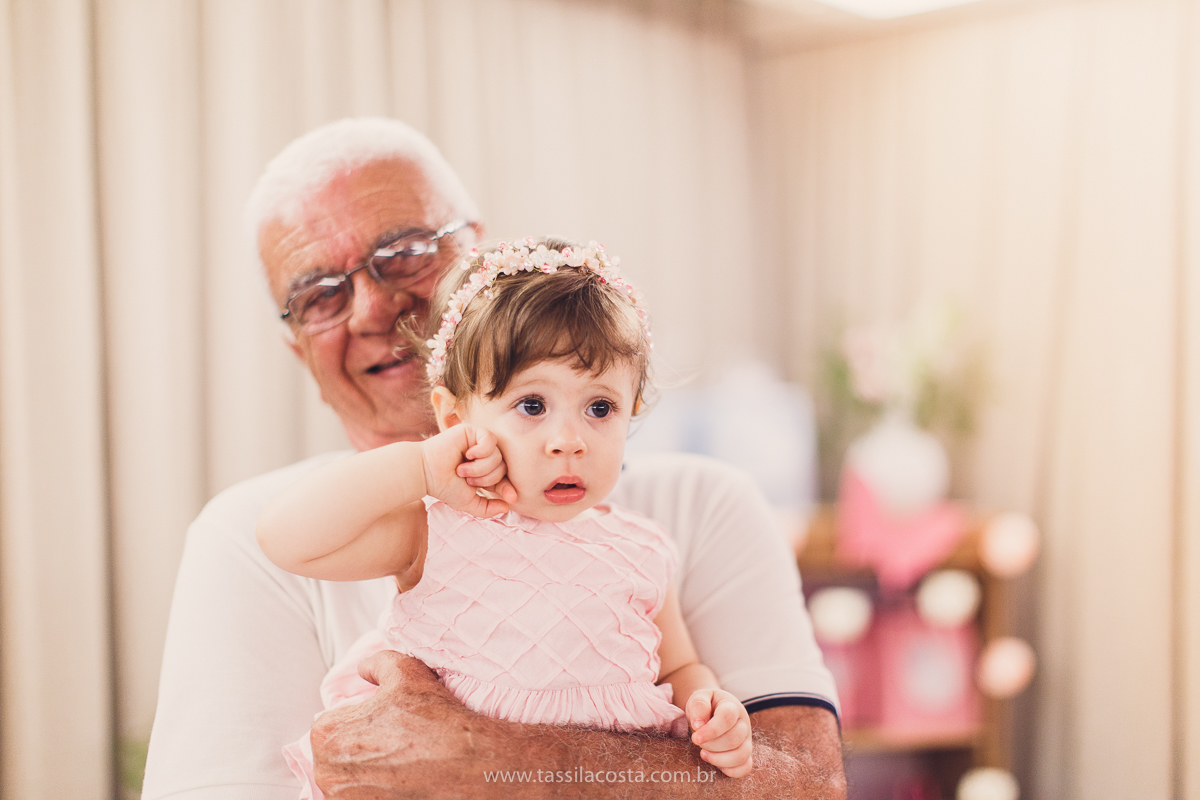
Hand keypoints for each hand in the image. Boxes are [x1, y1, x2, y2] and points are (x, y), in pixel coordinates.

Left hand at [310, 651, 487, 798]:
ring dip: (367, 769)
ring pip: (349, 777)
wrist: (465, 765)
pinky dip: (377, 787)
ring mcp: (344, 798)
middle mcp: (327, 773)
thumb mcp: (405, 671)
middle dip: (360, 746)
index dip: (360, 718)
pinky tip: (400, 777)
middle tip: (391, 740)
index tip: (381, 721)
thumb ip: (376, 664)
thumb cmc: (433, 720)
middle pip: (338, 753)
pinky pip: (363, 795)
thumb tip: (365, 669)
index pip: (334, 721)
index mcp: (327, 734)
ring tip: (398, 760)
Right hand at [420, 424, 515, 516]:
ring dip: (479, 468)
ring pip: (497, 456)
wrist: (426, 473)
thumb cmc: (444, 487)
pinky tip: (467, 454)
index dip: (508, 488)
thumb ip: (488, 508)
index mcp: (485, 471)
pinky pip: (490, 441)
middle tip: (467, 480)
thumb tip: (507, 507)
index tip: (512, 498)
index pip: (505, 478)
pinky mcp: (473, 431)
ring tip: (461, 469)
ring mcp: (479, 443)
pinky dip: (480, 451)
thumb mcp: (469, 502)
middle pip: (502, 467)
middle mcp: (484, 456)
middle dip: (486, 479)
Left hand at [686, 689, 753, 777]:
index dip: (711, 731)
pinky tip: (714, 762)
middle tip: (697, 741)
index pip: (727, 718)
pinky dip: (730, 770)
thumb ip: (698, 705)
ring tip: (703, 753)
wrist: (712, 710)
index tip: (695, 738)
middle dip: (712, 745)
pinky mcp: (745, 754)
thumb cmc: (706, 705)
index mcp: (733, 707)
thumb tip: (698, 725)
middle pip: (734, 739)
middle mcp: (743, 724)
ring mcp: (746, 740)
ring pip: (742, 756)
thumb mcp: (699, 697)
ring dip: (719, 759)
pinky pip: (745, 767)